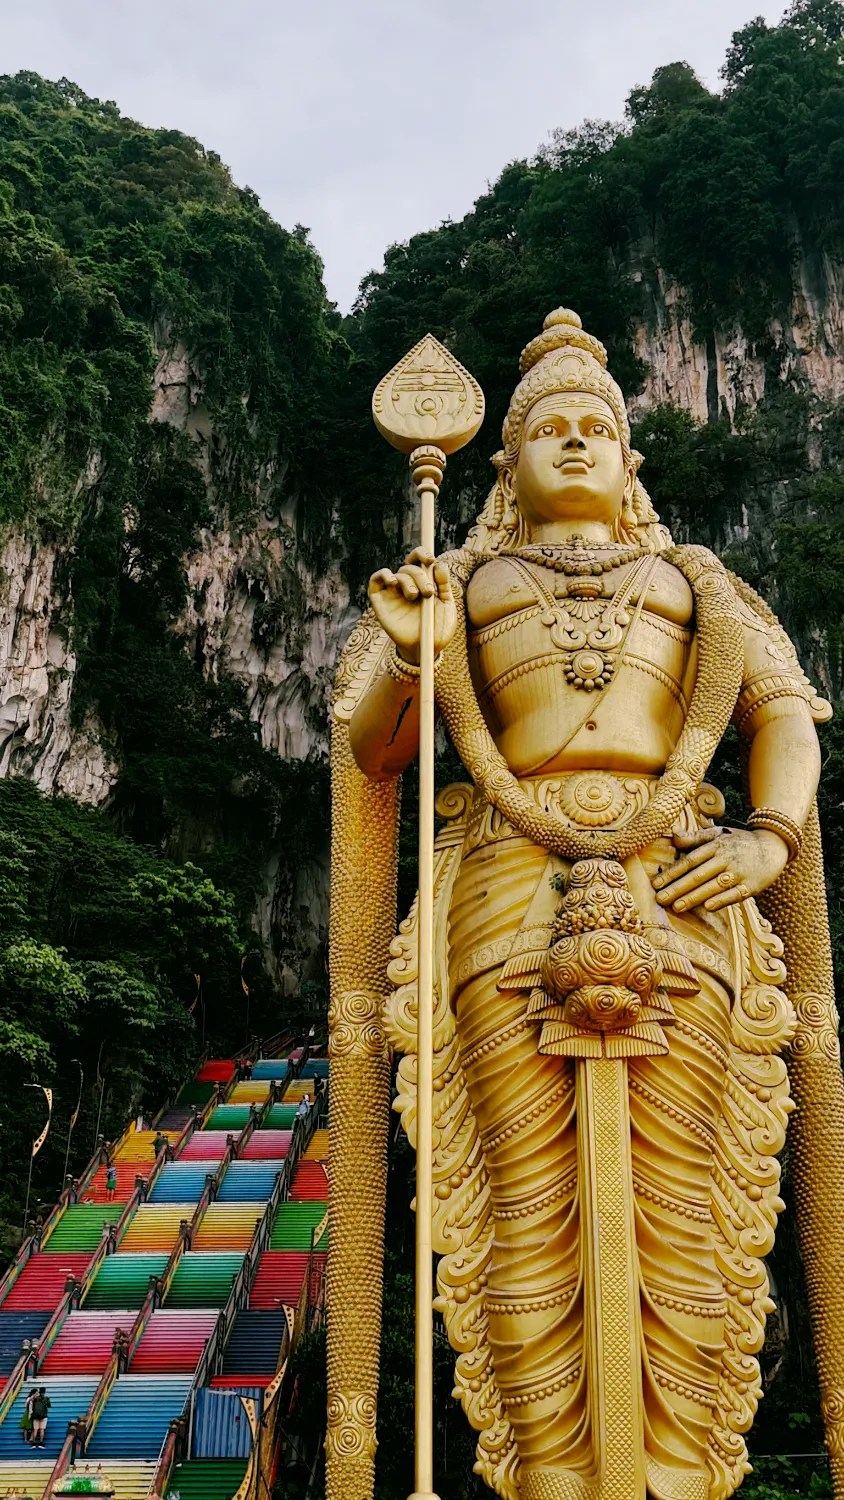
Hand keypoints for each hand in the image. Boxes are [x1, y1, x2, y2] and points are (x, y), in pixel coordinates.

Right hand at [368, 549, 456, 664]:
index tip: (431, 559)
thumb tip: (439, 564)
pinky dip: (383, 575)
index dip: (422, 554)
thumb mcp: (446, 605)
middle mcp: (407, 585)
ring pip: (396, 573)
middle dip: (420, 576)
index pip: (419, 560)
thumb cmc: (437, 628)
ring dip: (407, 580)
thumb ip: (443, 584)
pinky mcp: (380, 601)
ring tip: (415, 596)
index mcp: (423, 582)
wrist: (426, 649)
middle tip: (428, 593)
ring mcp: (392, 593)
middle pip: (409, 568)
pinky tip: (393, 581)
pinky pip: (375, 580)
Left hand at [652, 826, 788, 912]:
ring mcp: (739, 873)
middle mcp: (726, 859)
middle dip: (678, 888)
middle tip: (660, 899)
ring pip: (713, 886)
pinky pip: (735, 895)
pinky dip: (722, 901)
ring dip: (694, 897)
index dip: (672, 873)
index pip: (690, 861)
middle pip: (698, 875)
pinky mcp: (752, 886)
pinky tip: (707, 907)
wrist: (773, 847)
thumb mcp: (718, 834)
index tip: (656, 883)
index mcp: (716, 846)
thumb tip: (673, 837)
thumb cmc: (739, 842)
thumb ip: (695, 837)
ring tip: (677, 907)